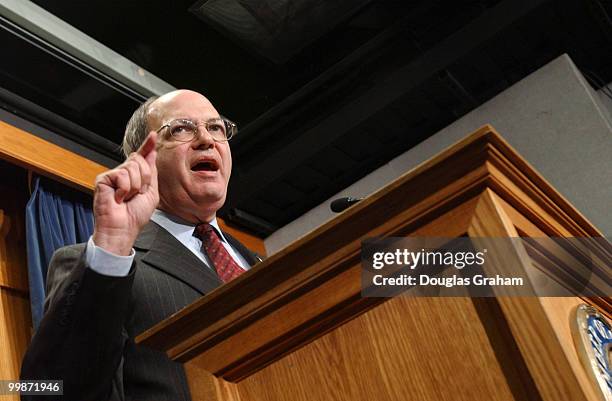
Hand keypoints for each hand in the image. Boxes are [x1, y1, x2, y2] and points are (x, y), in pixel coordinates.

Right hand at [92, 132, 158, 254]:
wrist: (123, 228)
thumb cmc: (135, 215)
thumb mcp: (151, 192)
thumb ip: (151, 172)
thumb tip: (151, 152)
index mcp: (135, 176)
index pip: (142, 157)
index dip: (148, 146)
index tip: (153, 135)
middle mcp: (123, 173)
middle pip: (140, 160)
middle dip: (144, 179)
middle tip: (136, 195)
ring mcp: (113, 175)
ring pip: (132, 167)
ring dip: (135, 186)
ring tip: (126, 198)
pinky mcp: (103, 179)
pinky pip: (122, 175)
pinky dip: (124, 189)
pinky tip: (118, 198)